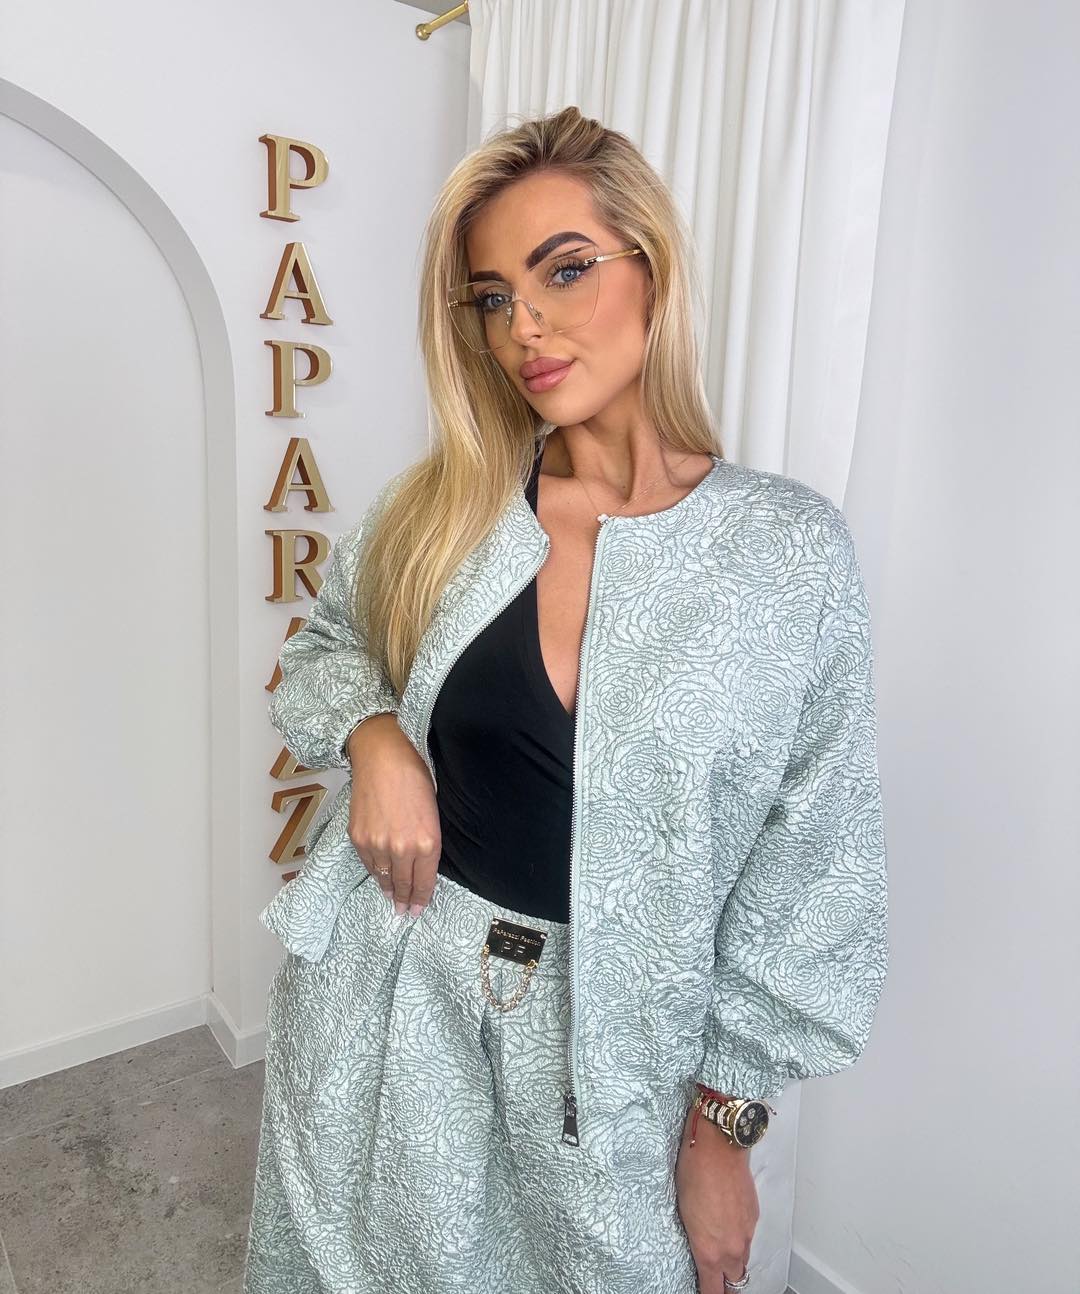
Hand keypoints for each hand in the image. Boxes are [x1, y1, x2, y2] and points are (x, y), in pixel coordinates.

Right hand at [346, 714, 441, 917]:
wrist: (382, 757)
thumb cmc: (415, 777)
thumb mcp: (433, 812)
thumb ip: (427, 840)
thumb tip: (422, 862)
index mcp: (427, 842)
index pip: (424, 881)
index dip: (421, 899)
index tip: (418, 910)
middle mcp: (402, 849)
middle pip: (404, 884)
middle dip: (405, 900)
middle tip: (404, 912)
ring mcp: (378, 845)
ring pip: (384, 877)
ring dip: (388, 890)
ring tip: (391, 898)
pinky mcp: (358, 837)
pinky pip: (368, 863)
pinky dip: (374, 872)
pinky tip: (379, 876)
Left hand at [675, 1104, 758, 1293]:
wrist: (719, 1146)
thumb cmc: (695, 1172)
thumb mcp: (684, 1212)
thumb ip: (697, 1240)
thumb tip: (702, 1248)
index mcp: (710, 1251)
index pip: (713, 1290)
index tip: (705, 1291)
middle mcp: (732, 1247)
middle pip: (735, 1279)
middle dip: (726, 1281)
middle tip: (715, 1276)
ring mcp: (746, 1232)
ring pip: (743, 1258)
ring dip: (733, 1258)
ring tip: (721, 1248)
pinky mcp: (754, 1216)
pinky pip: (747, 1236)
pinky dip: (739, 1235)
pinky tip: (728, 1221)